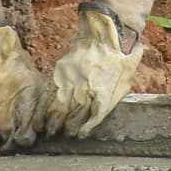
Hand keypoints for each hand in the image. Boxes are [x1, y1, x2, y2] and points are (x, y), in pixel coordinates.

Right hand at [0, 25, 44, 150]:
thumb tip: (40, 132)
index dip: (25, 142)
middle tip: (11, 142)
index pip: (22, 137)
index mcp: (17, 103)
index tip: (25, 141)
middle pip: (2, 139)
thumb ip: (36, 110)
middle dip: (8, 143)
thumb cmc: (16, 71)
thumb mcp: (34, 86)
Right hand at [41, 4, 146, 136]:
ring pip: (60, 106)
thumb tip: (117, 107)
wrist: (100, 34)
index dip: (87, 126)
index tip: (81, 135)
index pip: (95, 112)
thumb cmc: (117, 56)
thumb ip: (122, 90)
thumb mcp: (129, 72)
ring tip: (50, 132)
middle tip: (65, 136)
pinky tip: (41, 118)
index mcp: (104, 88)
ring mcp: (71, 80)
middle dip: (68, 126)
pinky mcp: (60, 73)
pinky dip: (45, 108)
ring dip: (54, 121)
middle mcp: (86, 86)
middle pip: (75, 112)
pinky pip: (50, 95)